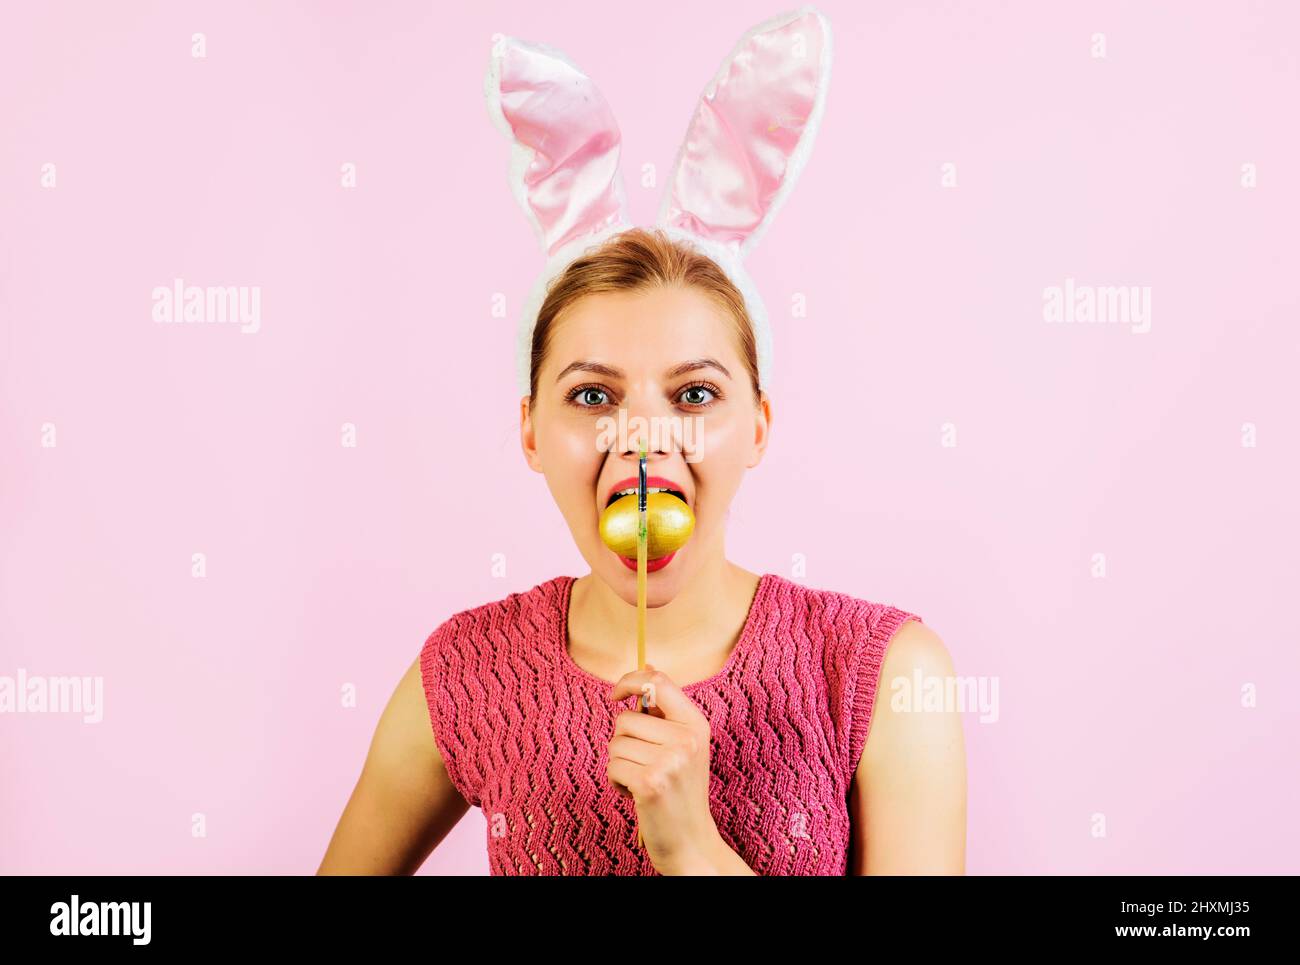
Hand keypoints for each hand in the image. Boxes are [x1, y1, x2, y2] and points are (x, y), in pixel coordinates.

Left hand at [606, 664, 730, 873]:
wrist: (691, 842)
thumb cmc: (681, 790)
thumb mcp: (684, 745)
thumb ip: (665, 709)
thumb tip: (647, 667)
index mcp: (696, 724)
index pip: (658, 682)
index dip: (630, 681)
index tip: (617, 695)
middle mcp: (687, 740)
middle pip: (626, 719)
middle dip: (624, 741)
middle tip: (645, 765)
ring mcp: (670, 762)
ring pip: (616, 743)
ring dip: (620, 763)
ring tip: (642, 780)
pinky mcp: (650, 783)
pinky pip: (612, 766)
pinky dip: (616, 782)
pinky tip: (635, 794)